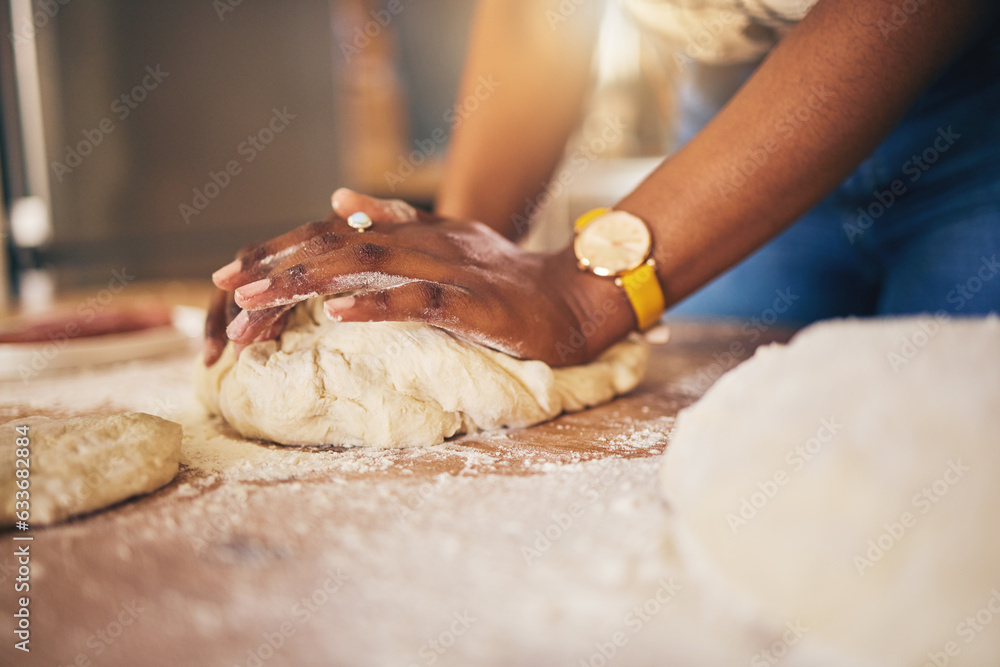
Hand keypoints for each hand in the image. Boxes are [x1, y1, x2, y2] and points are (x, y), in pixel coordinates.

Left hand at [206, 189, 634, 366]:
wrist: (570, 298)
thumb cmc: (506, 281)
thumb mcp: (446, 243)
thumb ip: (395, 221)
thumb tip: (339, 197)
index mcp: (412, 231)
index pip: (332, 234)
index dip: (278, 250)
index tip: (230, 273)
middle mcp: (423, 241)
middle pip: (335, 245)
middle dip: (275, 267)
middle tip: (223, 289)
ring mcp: (448, 269)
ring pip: (366, 265)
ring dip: (306, 282)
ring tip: (257, 300)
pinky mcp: (472, 301)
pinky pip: (417, 299)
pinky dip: (375, 304)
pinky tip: (336, 314)